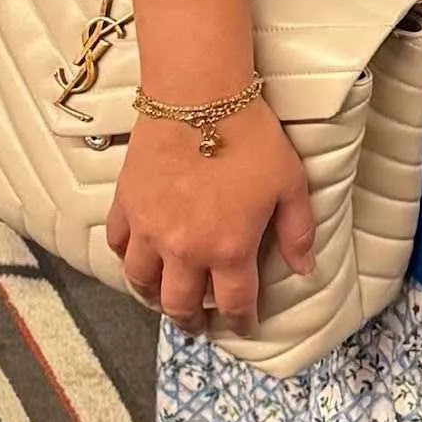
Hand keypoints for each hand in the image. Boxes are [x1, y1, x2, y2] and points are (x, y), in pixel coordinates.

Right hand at [109, 103, 314, 332]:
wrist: (199, 96)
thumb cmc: (251, 137)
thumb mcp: (290, 184)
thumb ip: (297, 231)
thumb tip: (304, 268)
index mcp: (229, 248)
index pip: (235, 302)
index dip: (242, 320)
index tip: (244, 325)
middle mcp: (184, 249)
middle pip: (181, 304)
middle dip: (192, 321)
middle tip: (198, 324)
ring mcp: (149, 230)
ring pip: (141, 283)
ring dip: (154, 297)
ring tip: (164, 297)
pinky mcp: (125, 206)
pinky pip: (117, 245)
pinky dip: (126, 258)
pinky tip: (137, 257)